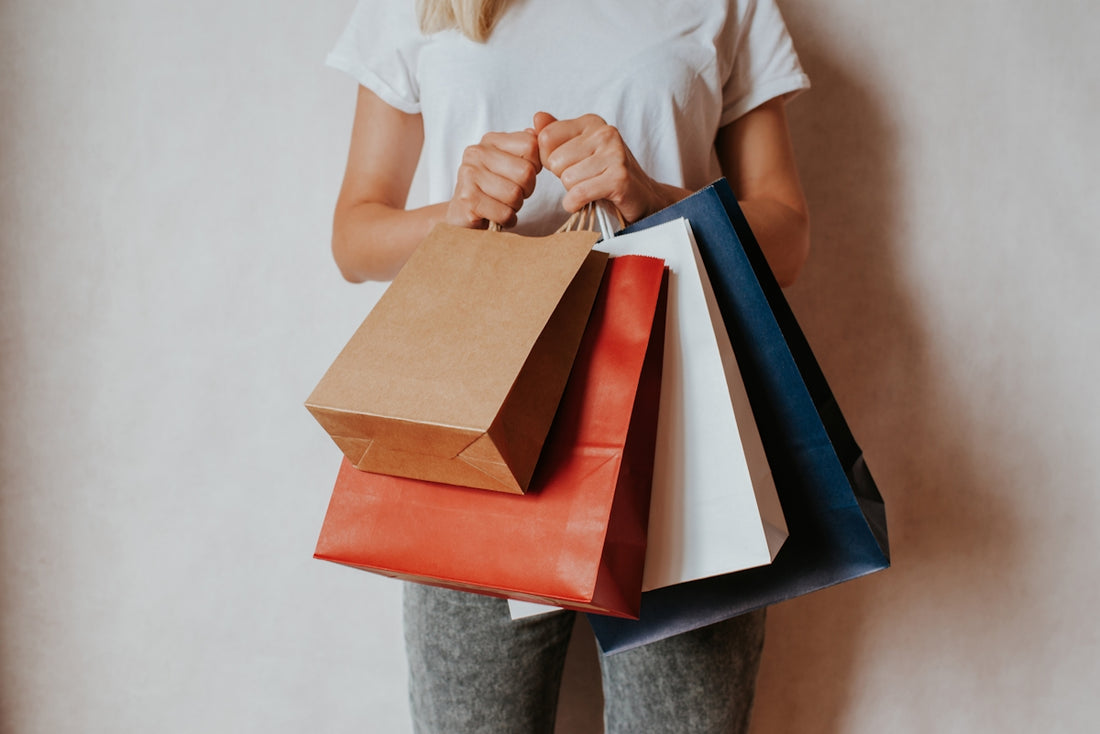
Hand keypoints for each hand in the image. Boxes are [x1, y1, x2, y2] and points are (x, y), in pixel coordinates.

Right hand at [445, 130, 540, 228]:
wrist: (462, 216)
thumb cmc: (493, 189)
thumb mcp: (511, 162)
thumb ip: (529, 142)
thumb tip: (542, 120)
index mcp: (490, 140)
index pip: (532, 145)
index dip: (535, 166)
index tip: (522, 175)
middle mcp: (476, 153)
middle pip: (526, 172)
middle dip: (526, 190)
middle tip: (512, 194)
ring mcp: (469, 176)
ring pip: (515, 195)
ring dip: (515, 207)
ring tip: (502, 204)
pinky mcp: (467, 201)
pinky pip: (505, 213)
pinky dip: (507, 220)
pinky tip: (496, 216)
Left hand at [534, 112, 676, 222]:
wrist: (641, 197)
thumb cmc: (604, 174)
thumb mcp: (578, 150)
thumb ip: (555, 134)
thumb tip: (536, 118)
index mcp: (591, 122)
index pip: (546, 138)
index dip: (549, 159)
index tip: (568, 165)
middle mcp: (605, 133)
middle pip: (555, 161)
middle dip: (563, 177)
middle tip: (584, 179)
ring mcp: (614, 154)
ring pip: (566, 179)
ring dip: (573, 192)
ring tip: (591, 188)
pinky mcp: (618, 178)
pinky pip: (578, 194)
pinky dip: (575, 204)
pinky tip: (586, 202)